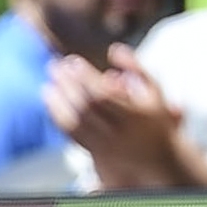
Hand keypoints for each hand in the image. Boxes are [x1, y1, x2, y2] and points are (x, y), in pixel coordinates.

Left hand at [44, 45, 203, 190]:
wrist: (157, 158)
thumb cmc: (154, 117)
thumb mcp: (155, 90)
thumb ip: (136, 67)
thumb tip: (113, 49)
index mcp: (134, 115)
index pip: (103, 94)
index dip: (85, 77)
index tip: (72, 61)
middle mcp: (118, 132)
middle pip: (85, 107)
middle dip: (67, 85)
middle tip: (53, 67)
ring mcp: (106, 145)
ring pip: (75, 123)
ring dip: (58, 102)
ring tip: (48, 85)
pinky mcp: (95, 153)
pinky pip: (72, 135)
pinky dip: (58, 117)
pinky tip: (51, 102)